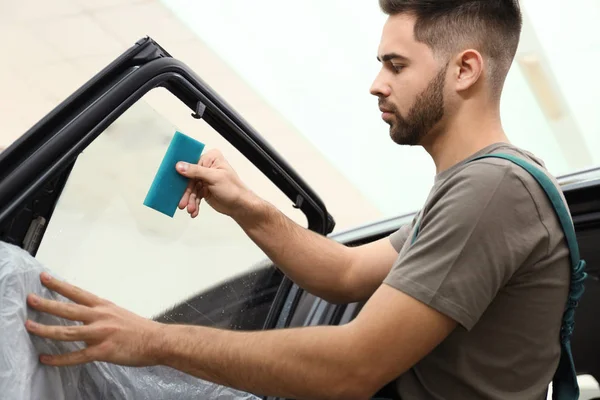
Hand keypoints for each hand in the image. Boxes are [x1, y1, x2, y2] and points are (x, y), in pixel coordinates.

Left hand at [25, 272, 163, 366]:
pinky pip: (76, 356)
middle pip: (68, 309)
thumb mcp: (120, 314)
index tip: (45, 278)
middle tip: (30, 298)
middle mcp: (100, 317)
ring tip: (30, 326)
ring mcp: (100, 334)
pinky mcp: (102, 351)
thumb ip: (103, 316)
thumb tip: (89, 319)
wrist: (158, 340)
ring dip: (46, 329)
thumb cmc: (142, 329)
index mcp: (105, 307)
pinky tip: (46, 359)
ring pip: (67, 331)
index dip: (60, 285)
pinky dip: (59, 359)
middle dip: (47, 303)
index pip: (78, 293)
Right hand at [176, 149, 255, 217]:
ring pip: (190, 189)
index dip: (181, 172)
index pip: (191, 162)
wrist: (239, 205)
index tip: (172, 180)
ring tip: (190, 209)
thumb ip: (196, 171)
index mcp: (211, 158)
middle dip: (186, 192)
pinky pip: (194, 195)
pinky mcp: (203, 189)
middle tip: (182, 202)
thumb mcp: (214, 178)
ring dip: (189, 200)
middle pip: (188, 178)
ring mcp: (204, 178)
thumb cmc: (233, 189)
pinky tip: (194, 210)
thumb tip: (180, 166)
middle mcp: (206, 167)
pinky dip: (193, 203)